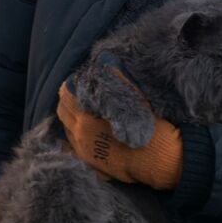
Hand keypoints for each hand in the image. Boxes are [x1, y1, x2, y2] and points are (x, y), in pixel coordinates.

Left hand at [56, 77, 183, 188]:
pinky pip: (74, 144)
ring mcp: (85, 150)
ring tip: (84, 110)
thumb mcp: (135, 98)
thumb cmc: (148, 127)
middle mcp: (81, 134)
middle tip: (80, 93)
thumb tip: (105, 61)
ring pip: (67, 128)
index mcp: (87, 117)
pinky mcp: (92, 162)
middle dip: (68, 99)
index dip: (73, 84)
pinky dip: (76, 133)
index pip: (67, 93)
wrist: (158, 160)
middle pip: (63, 111)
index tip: (82, 80)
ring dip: (71, 117)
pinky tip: (88, 129)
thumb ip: (116, 79)